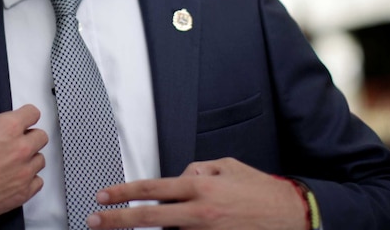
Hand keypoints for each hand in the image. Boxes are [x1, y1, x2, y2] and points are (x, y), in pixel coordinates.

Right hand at [0, 96, 47, 228]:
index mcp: (6, 127)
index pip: (32, 112)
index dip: (25, 114)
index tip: (20, 119)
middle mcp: (19, 149)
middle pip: (40, 136)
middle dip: (29, 135)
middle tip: (13, 140)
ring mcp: (22, 173)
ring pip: (40, 159)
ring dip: (29, 158)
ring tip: (12, 161)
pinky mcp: (20, 194)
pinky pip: (37, 182)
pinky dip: (29, 179)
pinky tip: (14, 177)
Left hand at [88, 157, 305, 229]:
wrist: (294, 216)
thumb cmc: (261, 191)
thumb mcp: (228, 166)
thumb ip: (199, 169)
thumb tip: (181, 175)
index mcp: (201, 186)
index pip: (152, 188)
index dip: (123, 193)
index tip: (103, 197)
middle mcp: (200, 212)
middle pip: (149, 217)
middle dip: (118, 220)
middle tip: (95, 222)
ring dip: (152, 229)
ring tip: (128, 224)